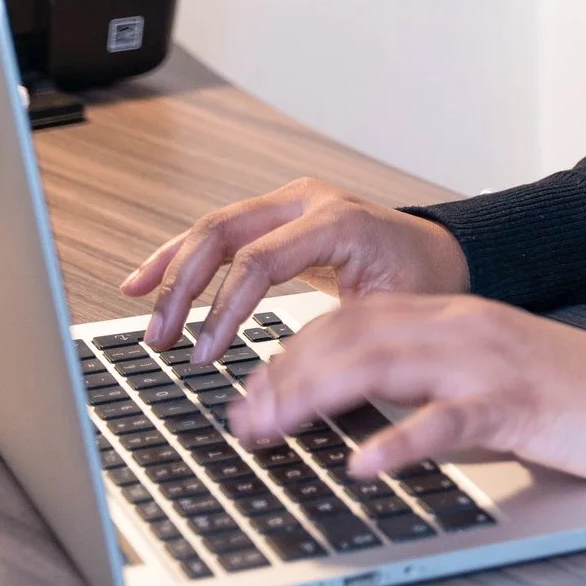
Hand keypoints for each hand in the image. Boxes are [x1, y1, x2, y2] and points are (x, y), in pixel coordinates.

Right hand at [121, 178, 470, 364]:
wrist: (440, 255)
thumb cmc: (421, 284)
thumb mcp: (387, 314)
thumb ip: (333, 339)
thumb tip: (278, 384)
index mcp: (338, 221)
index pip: (260, 259)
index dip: (225, 310)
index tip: (205, 355)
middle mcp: (309, 202)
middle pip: (224, 233)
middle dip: (183, 289)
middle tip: (161, 340)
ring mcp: (291, 204)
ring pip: (213, 228)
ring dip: (172, 273)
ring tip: (145, 317)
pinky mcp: (278, 216)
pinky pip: (221, 232)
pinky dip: (181, 256)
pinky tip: (145, 280)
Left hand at [230, 293, 585, 483]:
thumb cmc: (575, 396)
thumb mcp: (491, 376)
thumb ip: (432, 381)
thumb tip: (357, 413)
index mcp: (457, 318)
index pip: (357, 317)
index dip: (294, 349)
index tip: (252, 387)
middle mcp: (466, 328)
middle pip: (355, 334)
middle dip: (285, 372)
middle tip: (241, 416)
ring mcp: (490, 363)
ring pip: (384, 364)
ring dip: (315, 397)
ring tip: (270, 429)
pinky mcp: (519, 404)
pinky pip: (448, 419)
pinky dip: (400, 440)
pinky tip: (364, 463)